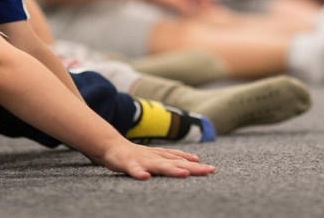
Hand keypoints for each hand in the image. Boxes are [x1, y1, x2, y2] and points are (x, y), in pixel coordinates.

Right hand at [89, 139, 214, 179]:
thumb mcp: (157, 155)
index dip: (196, 165)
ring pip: (159, 165)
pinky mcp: (128, 164)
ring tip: (184, 173)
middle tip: (207, 171)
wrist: (111, 146)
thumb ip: (174, 157)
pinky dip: (140, 173)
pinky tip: (145, 177)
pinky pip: (134, 169)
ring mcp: (142, 160)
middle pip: (175, 163)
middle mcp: (154, 158)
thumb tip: (195, 159)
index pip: (181, 160)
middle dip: (192, 168)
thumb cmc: (136, 154)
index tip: (212, 169)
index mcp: (161, 157)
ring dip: (171, 169)